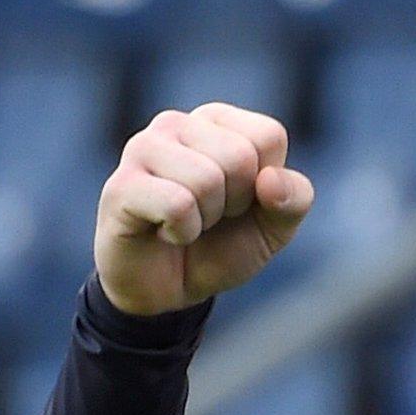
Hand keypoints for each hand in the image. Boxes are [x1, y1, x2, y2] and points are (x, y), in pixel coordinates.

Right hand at [95, 102, 313, 315]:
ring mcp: (143, 149)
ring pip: (206, 178)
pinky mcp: (121, 185)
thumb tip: (271, 179)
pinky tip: (165, 232)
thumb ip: (294, 200)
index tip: (242, 201)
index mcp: (218, 123)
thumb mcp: (275, 227)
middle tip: (211, 216)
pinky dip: (183, 231)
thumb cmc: (222, 245)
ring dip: (207, 218)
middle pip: (239, 156)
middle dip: (236, 202)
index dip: (266, 183)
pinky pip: (176, 204)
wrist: (171, 291)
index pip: (268, 135)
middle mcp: (176, 124)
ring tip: (187, 222)